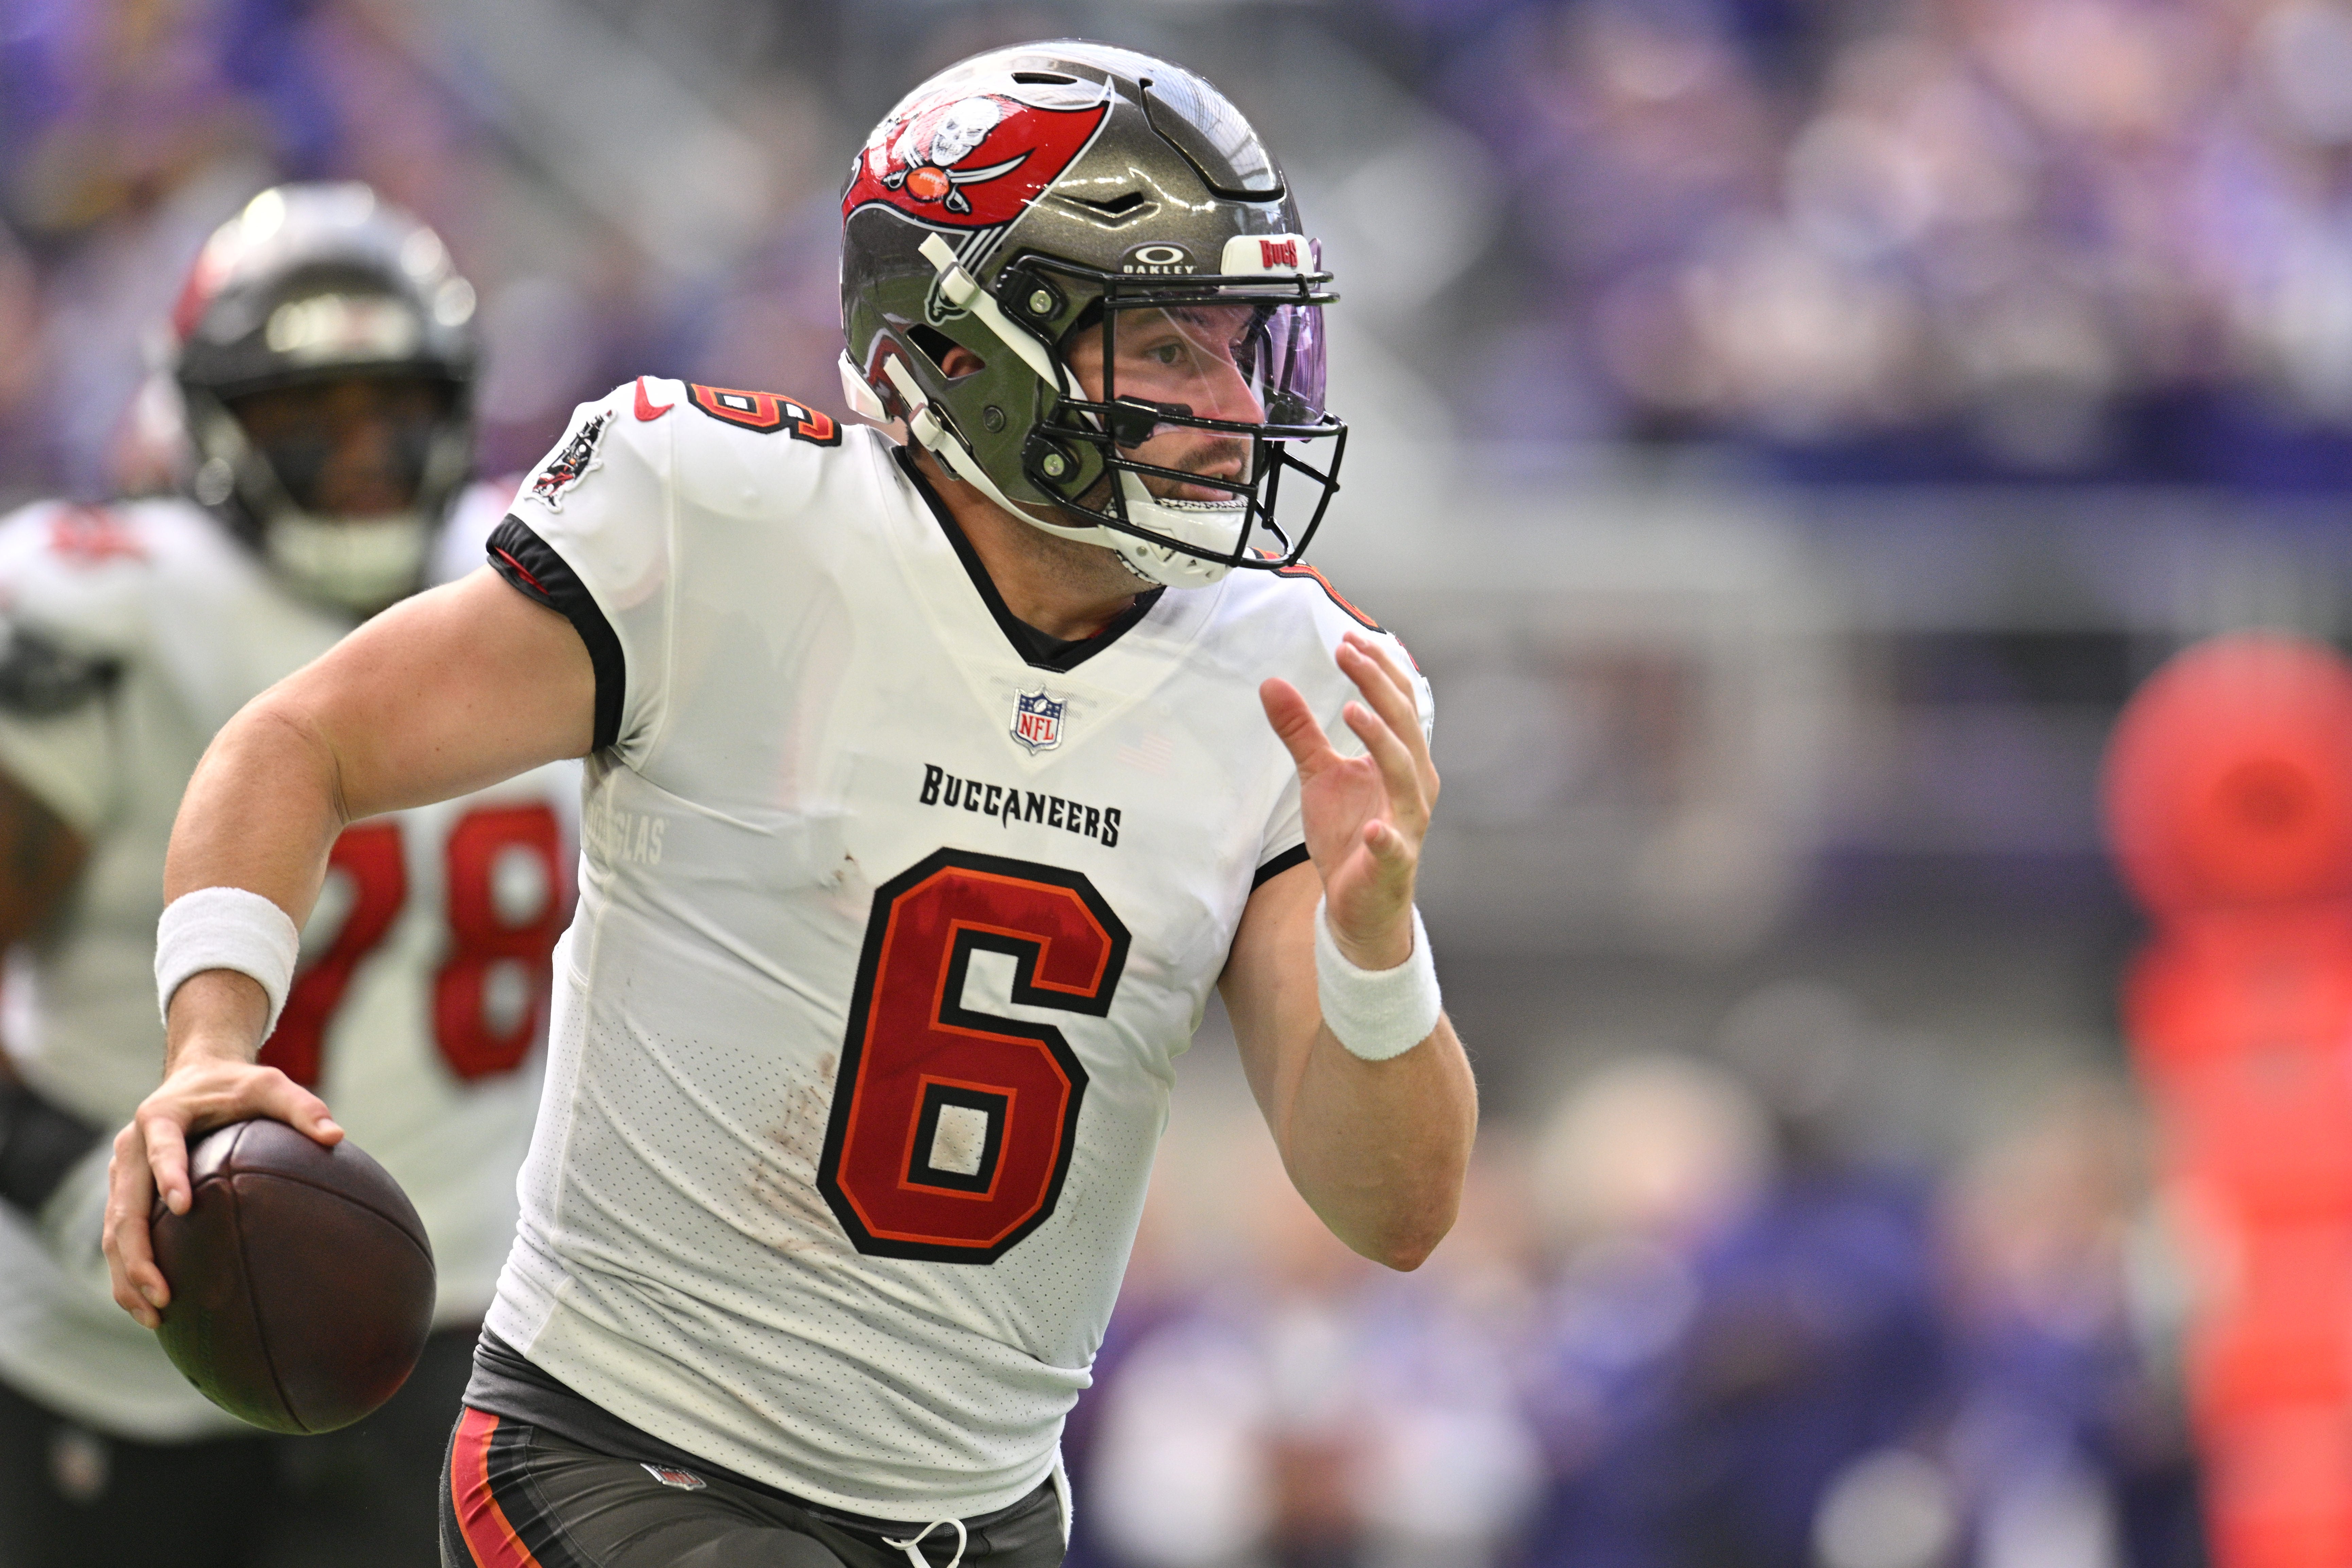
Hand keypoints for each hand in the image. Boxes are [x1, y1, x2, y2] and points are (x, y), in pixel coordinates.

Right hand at [103, 974, 339, 1328]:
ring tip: (155, 1315)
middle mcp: (131, 1147)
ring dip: (128, 1275)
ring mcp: (122, 1174)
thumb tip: (336, 1136)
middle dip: (139, 1254)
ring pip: (114, 1231)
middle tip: (163, 1293)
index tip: (182, 1207)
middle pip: (125, 1206)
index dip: (169, 1175)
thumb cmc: (238, 1084)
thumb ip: (302, 1107)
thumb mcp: (271, 1085)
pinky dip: (129, 1271)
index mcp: (161, 1117)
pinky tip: (150, 1305)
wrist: (198, 1075)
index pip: (162, 1148)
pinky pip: (119, 1237)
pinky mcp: (125, 1193)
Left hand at [1261, 632, 1438, 969]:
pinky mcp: (1394, 861)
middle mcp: (1413, 785)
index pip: (1399, 703)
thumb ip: (1302, 731)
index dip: (1378, 669)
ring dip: (1383, 741)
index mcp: (1401, 759)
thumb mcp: (1319, 775)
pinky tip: (1371, 828)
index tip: (1348, 639)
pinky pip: (1393, 846)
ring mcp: (1406, 823)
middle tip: (1348, 653)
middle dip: (1379, 686)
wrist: (1362, 903)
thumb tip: (1272, 683)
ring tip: (1354, 711)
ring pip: (1406, 774)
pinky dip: (1385, 836)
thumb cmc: (1349, 833)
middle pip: (1404, 725)